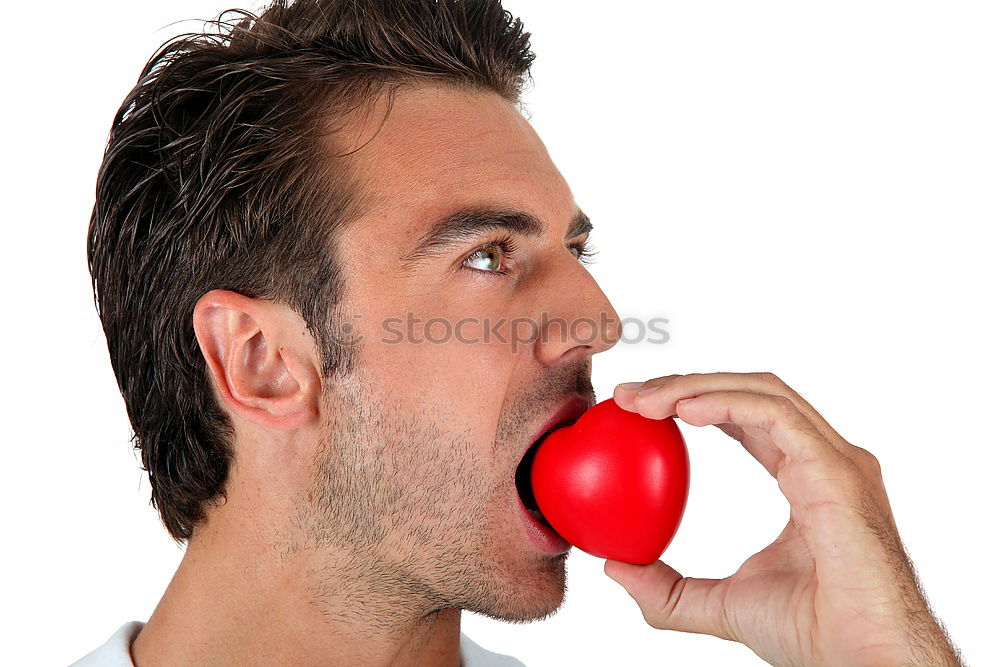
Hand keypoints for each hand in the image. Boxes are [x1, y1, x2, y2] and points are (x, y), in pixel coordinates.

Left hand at [605, 372, 962, 666]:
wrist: (861, 660)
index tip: (637, 409)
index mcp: (808, 477)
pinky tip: (681, 410)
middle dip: (686, 384)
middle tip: (629, 396)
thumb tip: (615, 567)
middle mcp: (826, 459)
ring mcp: (836, 460)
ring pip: (763, 392)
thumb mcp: (721, 605)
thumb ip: (669, 589)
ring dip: (696, 386)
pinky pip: (776, 415)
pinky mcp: (837, 469)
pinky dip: (726, 403)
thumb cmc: (813, 635)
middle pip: (751, 393)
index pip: (746, 418)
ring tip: (644, 398)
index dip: (692, 402)